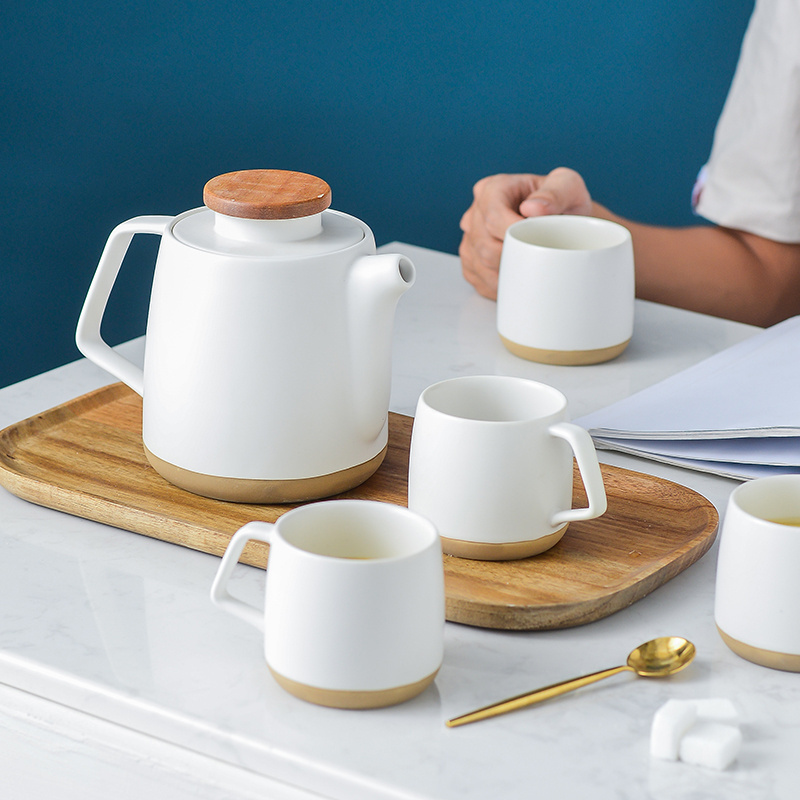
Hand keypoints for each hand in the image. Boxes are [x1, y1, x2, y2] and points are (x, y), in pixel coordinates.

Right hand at [459, 169, 592, 298]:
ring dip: (507, 274)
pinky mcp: (471, 261)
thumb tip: (533, 208)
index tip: (538, 242)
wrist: (563, 224)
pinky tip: (519, 277)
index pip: (492, 216)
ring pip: (480, 265)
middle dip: (514, 257)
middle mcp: (476, 212)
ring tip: (532, 268)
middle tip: (541, 257)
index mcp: (495, 188)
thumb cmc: (563, 204)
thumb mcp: (568, 187)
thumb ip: (556, 192)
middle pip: (485, 245)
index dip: (513, 234)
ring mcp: (470, 238)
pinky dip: (501, 285)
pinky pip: (479, 279)